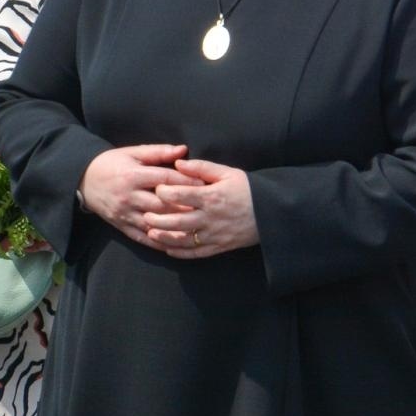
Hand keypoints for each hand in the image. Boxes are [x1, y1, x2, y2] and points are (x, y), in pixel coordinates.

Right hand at [78, 144, 200, 247]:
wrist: (84, 180)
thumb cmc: (112, 163)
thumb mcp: (132, 152)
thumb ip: (158, 152)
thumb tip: (183, 150)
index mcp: (133, 175)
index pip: (164, 179)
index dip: (186, 181)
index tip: (203, 184)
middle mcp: (129, 196)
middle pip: (162, 204)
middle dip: (185, 206)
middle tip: (205, 208)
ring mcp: (125, 213)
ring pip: (155, 224)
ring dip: (175, 227)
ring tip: (196, 227)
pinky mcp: (122, 226)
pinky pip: (143, 237)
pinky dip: (160, 242)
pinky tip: (176, 243)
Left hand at [142, 157, 258, 257]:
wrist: (271, 213)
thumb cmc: (248, 189)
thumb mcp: (227, 173)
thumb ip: (202, 167)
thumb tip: (178, 162)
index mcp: (211, 196)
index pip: (181, 194)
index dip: (164, 192)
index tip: (156, 188)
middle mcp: (210, 217)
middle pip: (177, 220)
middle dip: (158, 218)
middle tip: (144, 214)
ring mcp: (214, 235)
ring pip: (184, 240)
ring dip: (164, 238)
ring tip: (150, 233)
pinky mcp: (219, 247)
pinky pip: (196, 253)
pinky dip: (180, 253)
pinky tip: (167, 249)